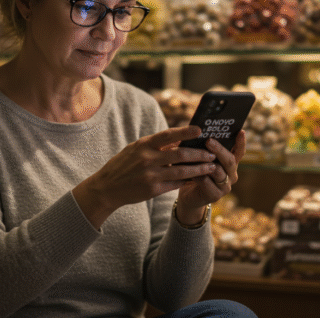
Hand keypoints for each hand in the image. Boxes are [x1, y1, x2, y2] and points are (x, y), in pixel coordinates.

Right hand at [72, 125, 221, 227]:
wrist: (107, 187)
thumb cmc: (124, 165)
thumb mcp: (136, 149)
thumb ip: (156, 144)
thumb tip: (179, 138)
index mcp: (144, 145)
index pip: (168, 135)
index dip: (185, 131)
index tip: (200, 130)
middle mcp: (147, 158)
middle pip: (180, 154)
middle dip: (199, 154)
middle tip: (212, 153)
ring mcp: (150, 175)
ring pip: (181, 171)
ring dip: (199, 169)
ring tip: (211, 167)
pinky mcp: (153, 190)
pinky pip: (175, 184)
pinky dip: (188, 181)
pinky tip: (197, 178)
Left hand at [174, 129, 245, 225]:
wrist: (189, 196)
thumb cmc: (196, 172)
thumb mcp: (202, 159)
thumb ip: (206, 149)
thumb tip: (201, 132)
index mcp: (230, 163)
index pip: (239, 151)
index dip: (241, 142)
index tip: (241, 131)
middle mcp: (231, 174)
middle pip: (229, 160)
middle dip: (219, 150)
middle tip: (208, 141)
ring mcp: (225, 186)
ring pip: (219, 171)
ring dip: (207, 163)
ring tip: (197, 155)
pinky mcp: (215, 195)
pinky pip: (207, 183)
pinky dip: (198, 176)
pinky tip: (190, 171)